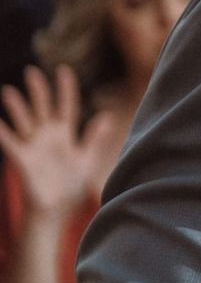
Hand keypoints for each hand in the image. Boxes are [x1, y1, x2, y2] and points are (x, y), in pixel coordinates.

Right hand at [0, 66, 117, 225]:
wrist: (55, 212)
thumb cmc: (71, 188)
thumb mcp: (87, 161)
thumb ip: (94, 138)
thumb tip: (108, 115)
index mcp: (65, 136)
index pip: (66, 106)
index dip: (65, 89)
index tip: (63, 70)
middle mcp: (47, 137)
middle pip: (42, 108)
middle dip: (38, 90)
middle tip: (31, 71)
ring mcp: (33, 146)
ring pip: (24, 121)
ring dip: (17, 107)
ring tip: (9, 91)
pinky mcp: (22, 159)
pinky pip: (9, 141)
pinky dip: (2, 130)